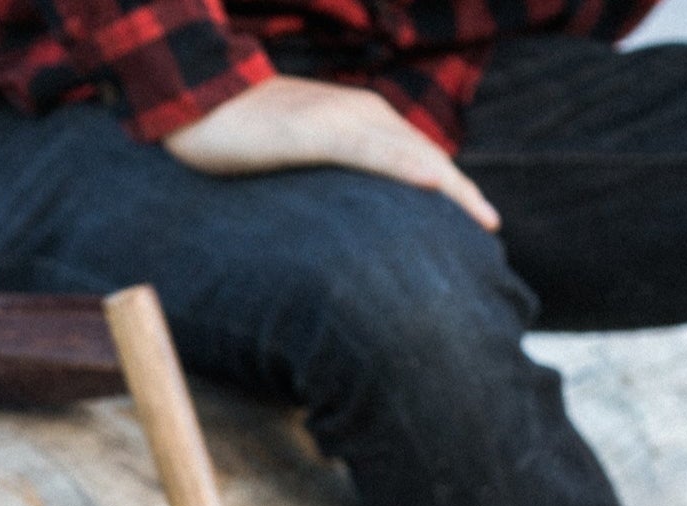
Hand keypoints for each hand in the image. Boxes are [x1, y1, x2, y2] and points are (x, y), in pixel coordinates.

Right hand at [162, 75, 499, 231]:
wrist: (194, 95)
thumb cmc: (237, 127)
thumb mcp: (292, 148)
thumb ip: (324, 165)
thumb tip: (339, 206)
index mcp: (359, 118)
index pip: (416, 155)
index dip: (451, 188)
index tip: (477, 222)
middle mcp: (359, 113)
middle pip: (424, 155)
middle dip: (461, 193)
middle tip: (491, 229)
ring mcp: (338, 120)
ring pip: (407, 153)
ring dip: (448, 185)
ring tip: (480, 217)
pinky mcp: (314, 132)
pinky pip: (368, 151)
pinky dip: (403, 166)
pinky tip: (430, 184)